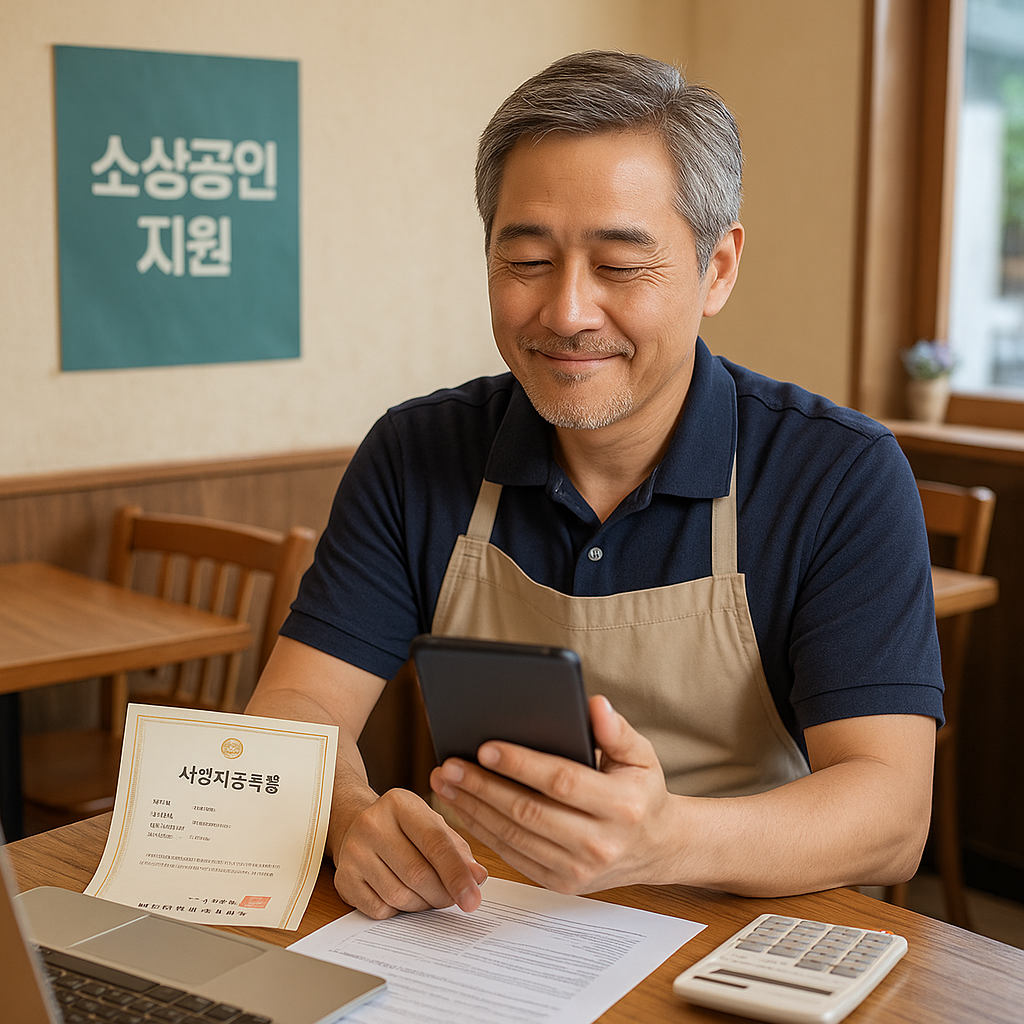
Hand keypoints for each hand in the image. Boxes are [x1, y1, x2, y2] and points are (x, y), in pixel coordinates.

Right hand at [332, 788, 487, 918]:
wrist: (357, 826)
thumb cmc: (404, 829)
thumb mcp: (433, 826)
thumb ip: (458, 851)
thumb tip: (477, 878)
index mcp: (400, 803)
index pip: (435, 842)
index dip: (457, 874)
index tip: (473, 899)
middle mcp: (372, 823)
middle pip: (418, 874)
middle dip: (442, 894)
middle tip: (454, 899)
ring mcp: (354, 851)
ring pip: (399, 896)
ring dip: (422, 904)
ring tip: (429, 895)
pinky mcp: (343, 878)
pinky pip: (379, 910)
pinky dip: (398, 912)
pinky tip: (403, 896)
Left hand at [429, 696, 676, 893]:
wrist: (656, 848)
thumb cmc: (641, 791)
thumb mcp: (642, 756)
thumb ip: (616, 730)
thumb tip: (594, 704)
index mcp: (622, 807)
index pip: (562, 781)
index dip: (522, 764)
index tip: (485, 747)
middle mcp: (600, 843)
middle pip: (529, 812)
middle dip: (483, 787)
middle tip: (450, 765)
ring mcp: (578, 870)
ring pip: (514, 837)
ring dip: (473, 809)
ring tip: (446, 783)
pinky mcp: (561, 884)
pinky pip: (513, 856)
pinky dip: (483, 831)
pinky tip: (463, 808)